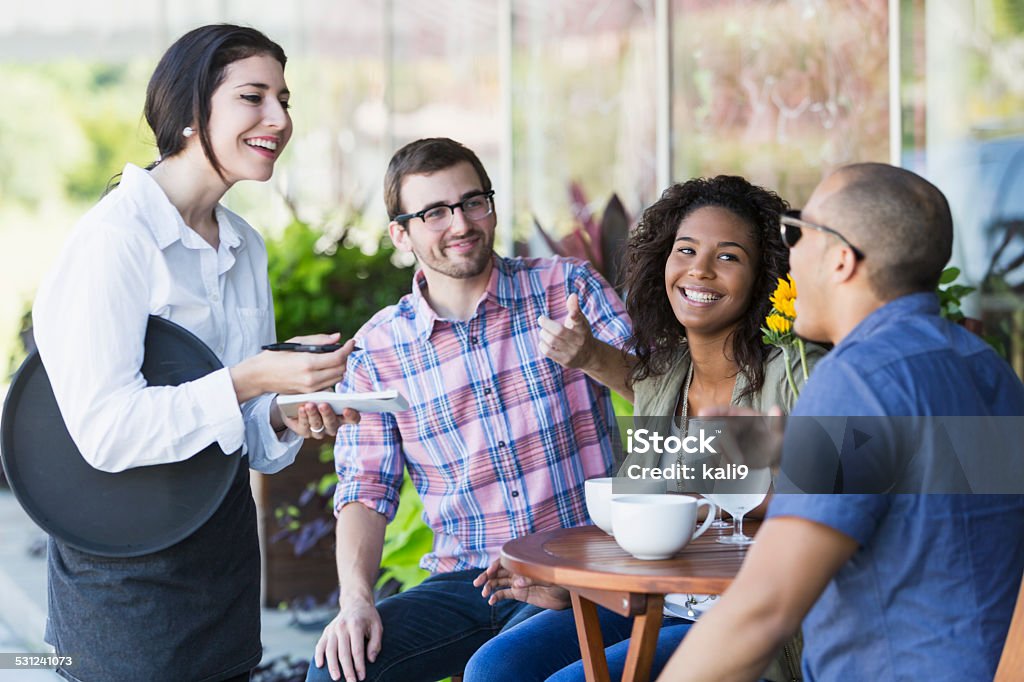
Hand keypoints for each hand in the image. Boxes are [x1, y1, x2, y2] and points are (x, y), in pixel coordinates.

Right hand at [231, 335, 354, 402]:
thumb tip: (338, 338)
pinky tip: (326, 367)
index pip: (338, 358)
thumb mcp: (296, 342)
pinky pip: (328, 384)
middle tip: (343, 349)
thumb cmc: (276, 356)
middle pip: (341, 369)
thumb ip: (319, 340)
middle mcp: (311, 378)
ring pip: (337, 378)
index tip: (352, 342)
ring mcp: (310, 388)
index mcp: (308, 363)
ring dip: (340, 367)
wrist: (260, 375)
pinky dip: (331, 375)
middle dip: (345, 358)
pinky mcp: (309, 394)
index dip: (348, 349)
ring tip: (334, 357)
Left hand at [278, 400, 359, 439]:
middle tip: (323, 405)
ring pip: (318, 426)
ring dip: (314, 415)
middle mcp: (332, 426)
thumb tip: (334, 385)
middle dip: (327, 414)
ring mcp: (318, 431)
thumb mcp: (325, 392)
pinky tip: (302, 409)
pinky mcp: (304, 431)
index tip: (346, 409)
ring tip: (309, 405)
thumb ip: (331, 393)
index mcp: (342, 417)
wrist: (296, 401)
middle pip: (333, 424)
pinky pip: (304, 427)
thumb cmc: (316, 394)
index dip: (352, 416)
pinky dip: (303, 417)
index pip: (353, 419)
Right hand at [313, 599, 382, 681]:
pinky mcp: (326, 631)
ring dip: (332, 666)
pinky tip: (320, 666)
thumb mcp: (377, 626)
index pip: (356, 649)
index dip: (359, 665)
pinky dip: (318, 655)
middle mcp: (342, 626)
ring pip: (330, 650)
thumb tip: (370, 660)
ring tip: (336, 678)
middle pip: (343, 652)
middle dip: (347, 670)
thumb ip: (376, 643)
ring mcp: (332, 629)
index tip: (362, 677)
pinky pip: (320, 645)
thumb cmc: (368, 617)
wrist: (355, 603)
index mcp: (356, 625)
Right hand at [472, 558, 570, 609]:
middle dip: (486, 576)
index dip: (495, 566)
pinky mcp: (520, 593)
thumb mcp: (548, 578)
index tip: (489, 573)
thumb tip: (516, 584)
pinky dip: (496, 596)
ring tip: (484, 594)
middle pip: (498, 572)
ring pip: (499, 582)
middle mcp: (518, 571)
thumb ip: (531, 580)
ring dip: (489, 587)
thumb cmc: (560, 580)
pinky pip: (505, 594)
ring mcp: (518, 582)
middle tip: (477, 583)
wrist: (567, 594)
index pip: (505, 561)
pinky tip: (491, 601)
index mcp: (524, 562)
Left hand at [537, 293, 593, 369]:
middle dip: (546, 323)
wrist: (590, 355)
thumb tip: (572, 295)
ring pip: (552, 341)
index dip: (575, 316)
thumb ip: (575, 308)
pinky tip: (544, 341)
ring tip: (544, 331)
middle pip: (559, 331)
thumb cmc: (581, 333)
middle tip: (541, 319)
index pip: (579, 321)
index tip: (571, 314)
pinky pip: (548, 352)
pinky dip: (543, 344)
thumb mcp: (581, 320)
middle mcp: (579, 341)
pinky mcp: (565, 361)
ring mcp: (573, 352)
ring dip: (544, 333)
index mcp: (583, 329)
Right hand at [697, 405, 784, 468]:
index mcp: (743, 417)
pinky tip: (720, 475)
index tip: (702, 413)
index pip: (727, 412)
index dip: (714, 411)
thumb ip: (778, 422)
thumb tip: (777, 408)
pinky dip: (715, 467)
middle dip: (726, 448)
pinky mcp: (724, 453)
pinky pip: (714, 458)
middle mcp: (731, 426)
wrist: (773, 456)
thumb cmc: (777, 440)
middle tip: (740, 463)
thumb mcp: (780, 432)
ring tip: (733, 472)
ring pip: (715, 447)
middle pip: (721, 433)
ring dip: (720, 460)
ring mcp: (726, 440)